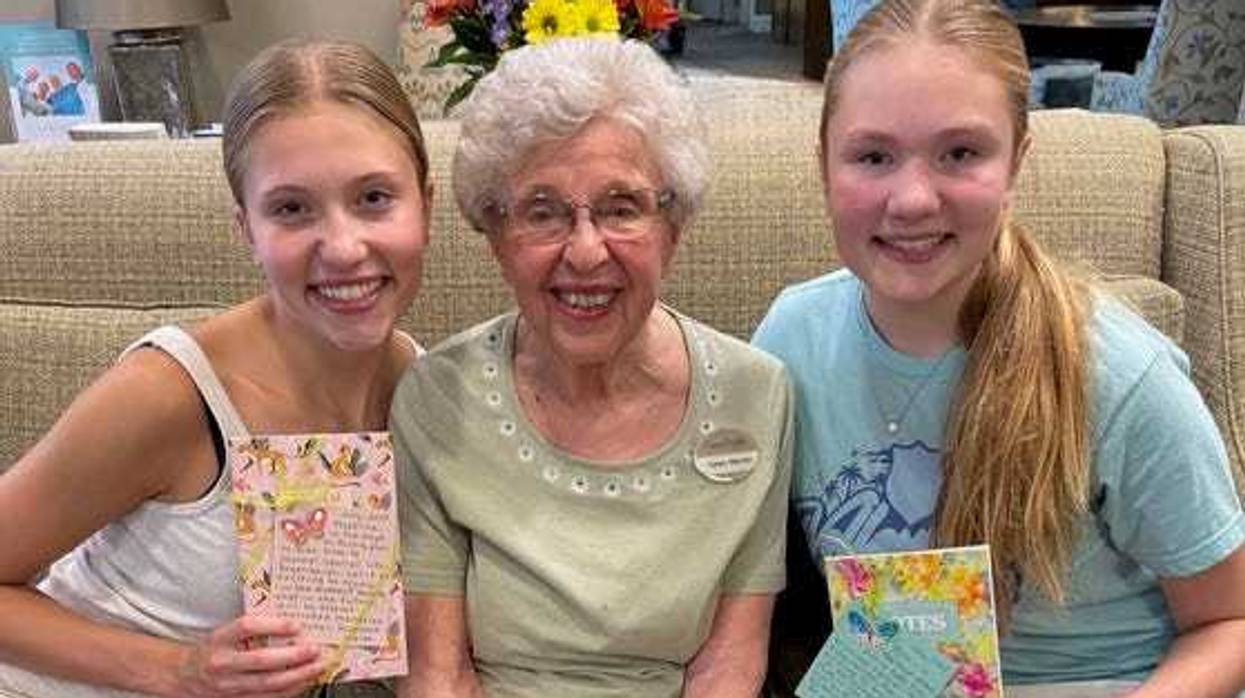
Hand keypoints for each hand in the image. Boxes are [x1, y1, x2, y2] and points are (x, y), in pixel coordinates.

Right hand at [171, 615, 324, 697]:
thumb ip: (253, 630)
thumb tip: (293, 627)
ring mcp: (228, 686)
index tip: (296, 625)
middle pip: (261, 660)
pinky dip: (288, 691)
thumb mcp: (225, 633)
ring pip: (267, 684)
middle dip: (294, 656)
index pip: (246, 627)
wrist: (183, 676)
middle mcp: (222, 663)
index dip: (274, 625)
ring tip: (316, 667)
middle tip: (315, 649)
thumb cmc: (213, 650)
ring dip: (297, 676)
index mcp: (219, 639)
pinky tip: (303, 683)